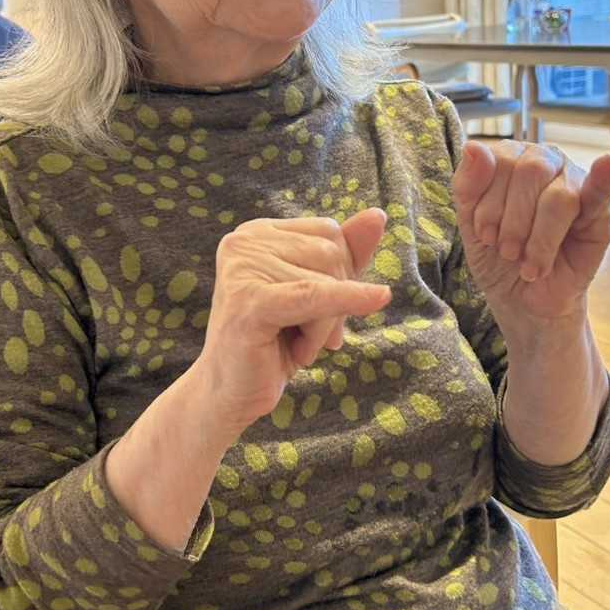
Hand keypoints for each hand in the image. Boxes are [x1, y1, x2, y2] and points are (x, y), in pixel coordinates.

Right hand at [196, 209, 390, 434]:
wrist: (230, 393)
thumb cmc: (274, 343)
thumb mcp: (316, 294)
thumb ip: (344, 254)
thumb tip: (378, 215)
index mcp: (257, 232)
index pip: (328, 233)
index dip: (340, 274)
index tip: (317, 312)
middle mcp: (244, 241)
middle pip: (330, 253)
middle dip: (336, 299)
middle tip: (309, 337)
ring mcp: (243, 269)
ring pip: (325, 280)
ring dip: (325, 323)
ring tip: (297, 344)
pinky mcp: (250, 301)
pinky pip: (315, 296)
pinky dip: (348, 300)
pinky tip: (379, 298)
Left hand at [452, 140, 609, 327]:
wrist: (522, 301)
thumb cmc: (497, 257)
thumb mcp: (470, 224)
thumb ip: (468, 184)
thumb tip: (474, 147)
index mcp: (512, 158)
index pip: (499, 160)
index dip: (489, 202)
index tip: (485, 235)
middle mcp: (545, 161)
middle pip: (530, 172)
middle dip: (513, 221)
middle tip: (508, 252)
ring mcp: (574, 181)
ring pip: (558, 197)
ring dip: (539, 239)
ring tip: (529, 264)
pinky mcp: (600, 210)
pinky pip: (600, 190)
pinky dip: (604, 179)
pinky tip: (607, 166)